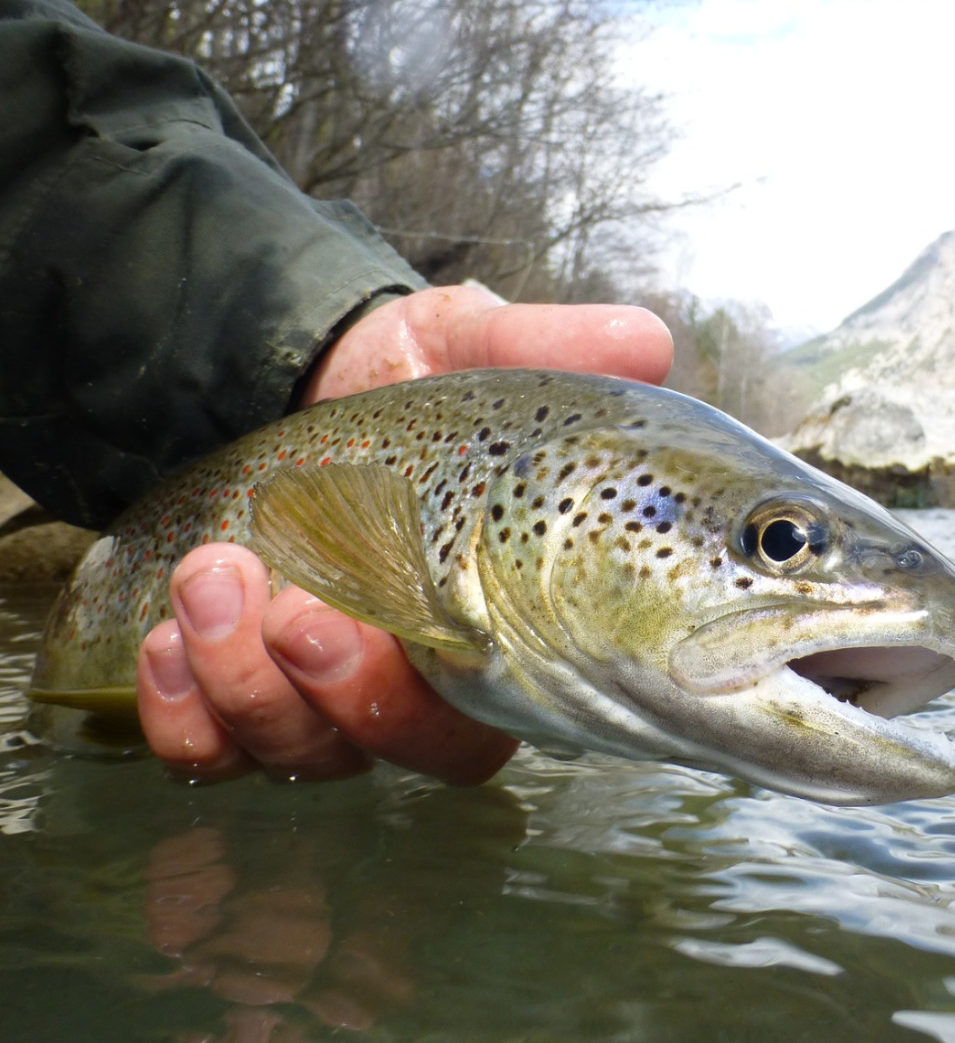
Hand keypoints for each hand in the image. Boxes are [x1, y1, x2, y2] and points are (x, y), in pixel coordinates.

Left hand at [136, 286, 672, 782]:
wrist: (301, 374)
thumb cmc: (407, 375)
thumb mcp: (470, 345)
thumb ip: (550, 348)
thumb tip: (648, 342)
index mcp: (479, 625)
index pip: (473, 729)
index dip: (429, 710)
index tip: (396, 628)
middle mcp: (402, 676)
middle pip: (382, 752)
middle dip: (331, 700)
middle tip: (298, 608)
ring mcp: (311, 686)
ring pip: (288, 753)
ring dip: (241, 686)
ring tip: (211, 576)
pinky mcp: (230, 678)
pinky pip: (202, 747)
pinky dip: (180, 714)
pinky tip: (166, 639)